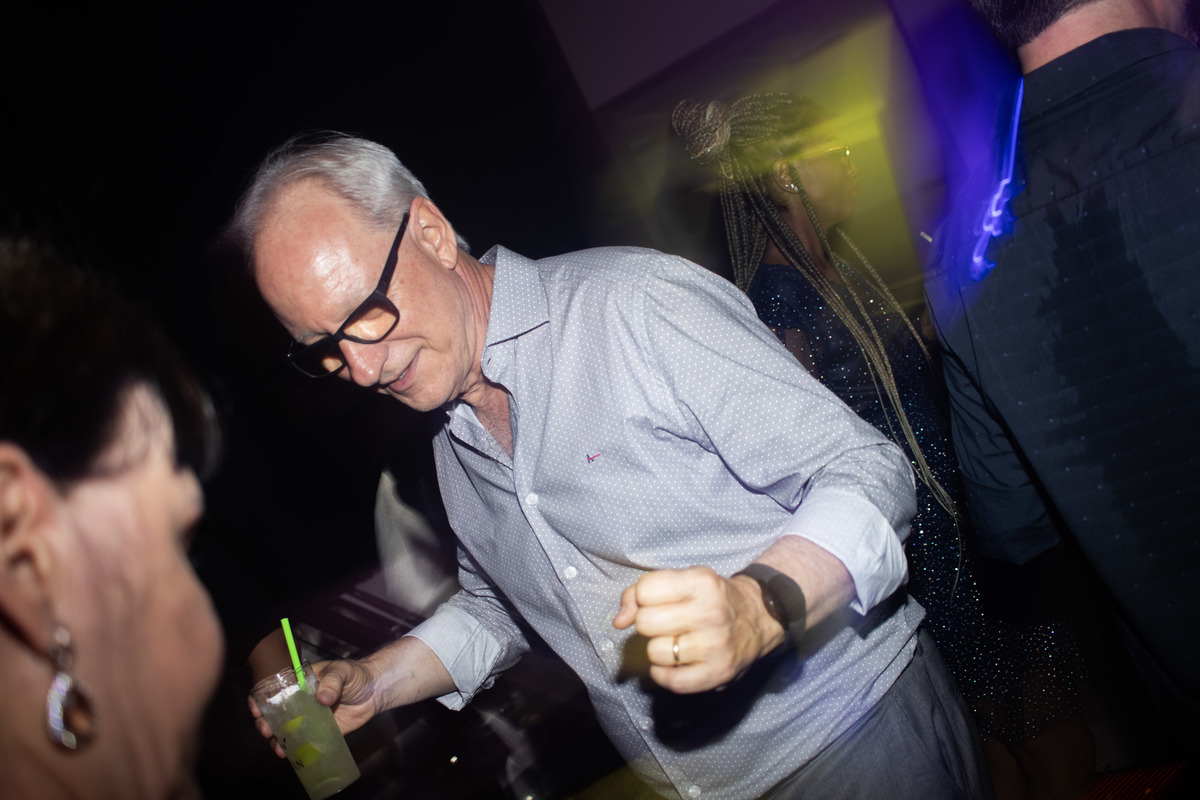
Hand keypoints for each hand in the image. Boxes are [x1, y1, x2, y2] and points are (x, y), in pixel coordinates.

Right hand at [248, 659, 383, 757]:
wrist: (375, 691)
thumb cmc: (355, 675)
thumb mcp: (342, 671)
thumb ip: (333, 682)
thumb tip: (323, 698)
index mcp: (299, 683)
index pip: (273, 690)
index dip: (260, 699)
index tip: (256, 709)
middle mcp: (299, 702)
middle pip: (274, 714)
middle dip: (265, 723)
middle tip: (266, 730)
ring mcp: (308, 718)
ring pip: (285, 730)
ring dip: (276, 740)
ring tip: (278, 747)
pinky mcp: (319, 732)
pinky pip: (303, 742)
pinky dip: (295, 749)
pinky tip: (290, 755)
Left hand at [613, 566, 783, 693]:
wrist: (759, 618)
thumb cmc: (712, 597)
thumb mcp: (683, 580)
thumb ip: (642, 591)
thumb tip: (619, 621)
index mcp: (701, 582)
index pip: (645, 590)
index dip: (643, 597)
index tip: (656, 601)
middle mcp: (710, 613)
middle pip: (645, 623)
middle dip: (648, 623)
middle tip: (666, 623)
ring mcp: (716, 646)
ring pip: (654, 652)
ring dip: (658, 649)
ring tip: (675, 642)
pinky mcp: (718, 674)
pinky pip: (670, 680)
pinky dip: (663, 674)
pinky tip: (673, 663)